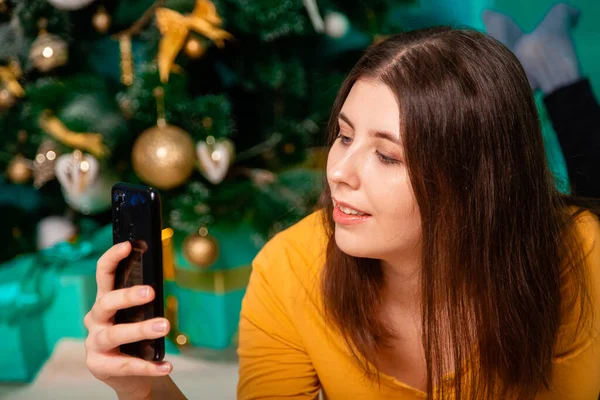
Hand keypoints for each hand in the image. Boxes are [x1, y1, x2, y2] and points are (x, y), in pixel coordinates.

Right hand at [84, 241, 171, 399]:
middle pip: (106, 303)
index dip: (112, 258)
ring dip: (141, 329)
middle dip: (127, 296)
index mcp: (104, 302)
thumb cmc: (133, 338)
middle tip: (151, 292)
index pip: (103, 274)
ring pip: (114, 334)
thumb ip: (142, 302)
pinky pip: (126, 365)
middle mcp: (95, 320)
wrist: (128, 376)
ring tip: (165, 326)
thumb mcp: (135, 316)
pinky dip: (149, 366)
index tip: (128, 245)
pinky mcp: (100, 366)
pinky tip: (167, 365)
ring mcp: (94, 344)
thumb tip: (160, 282)